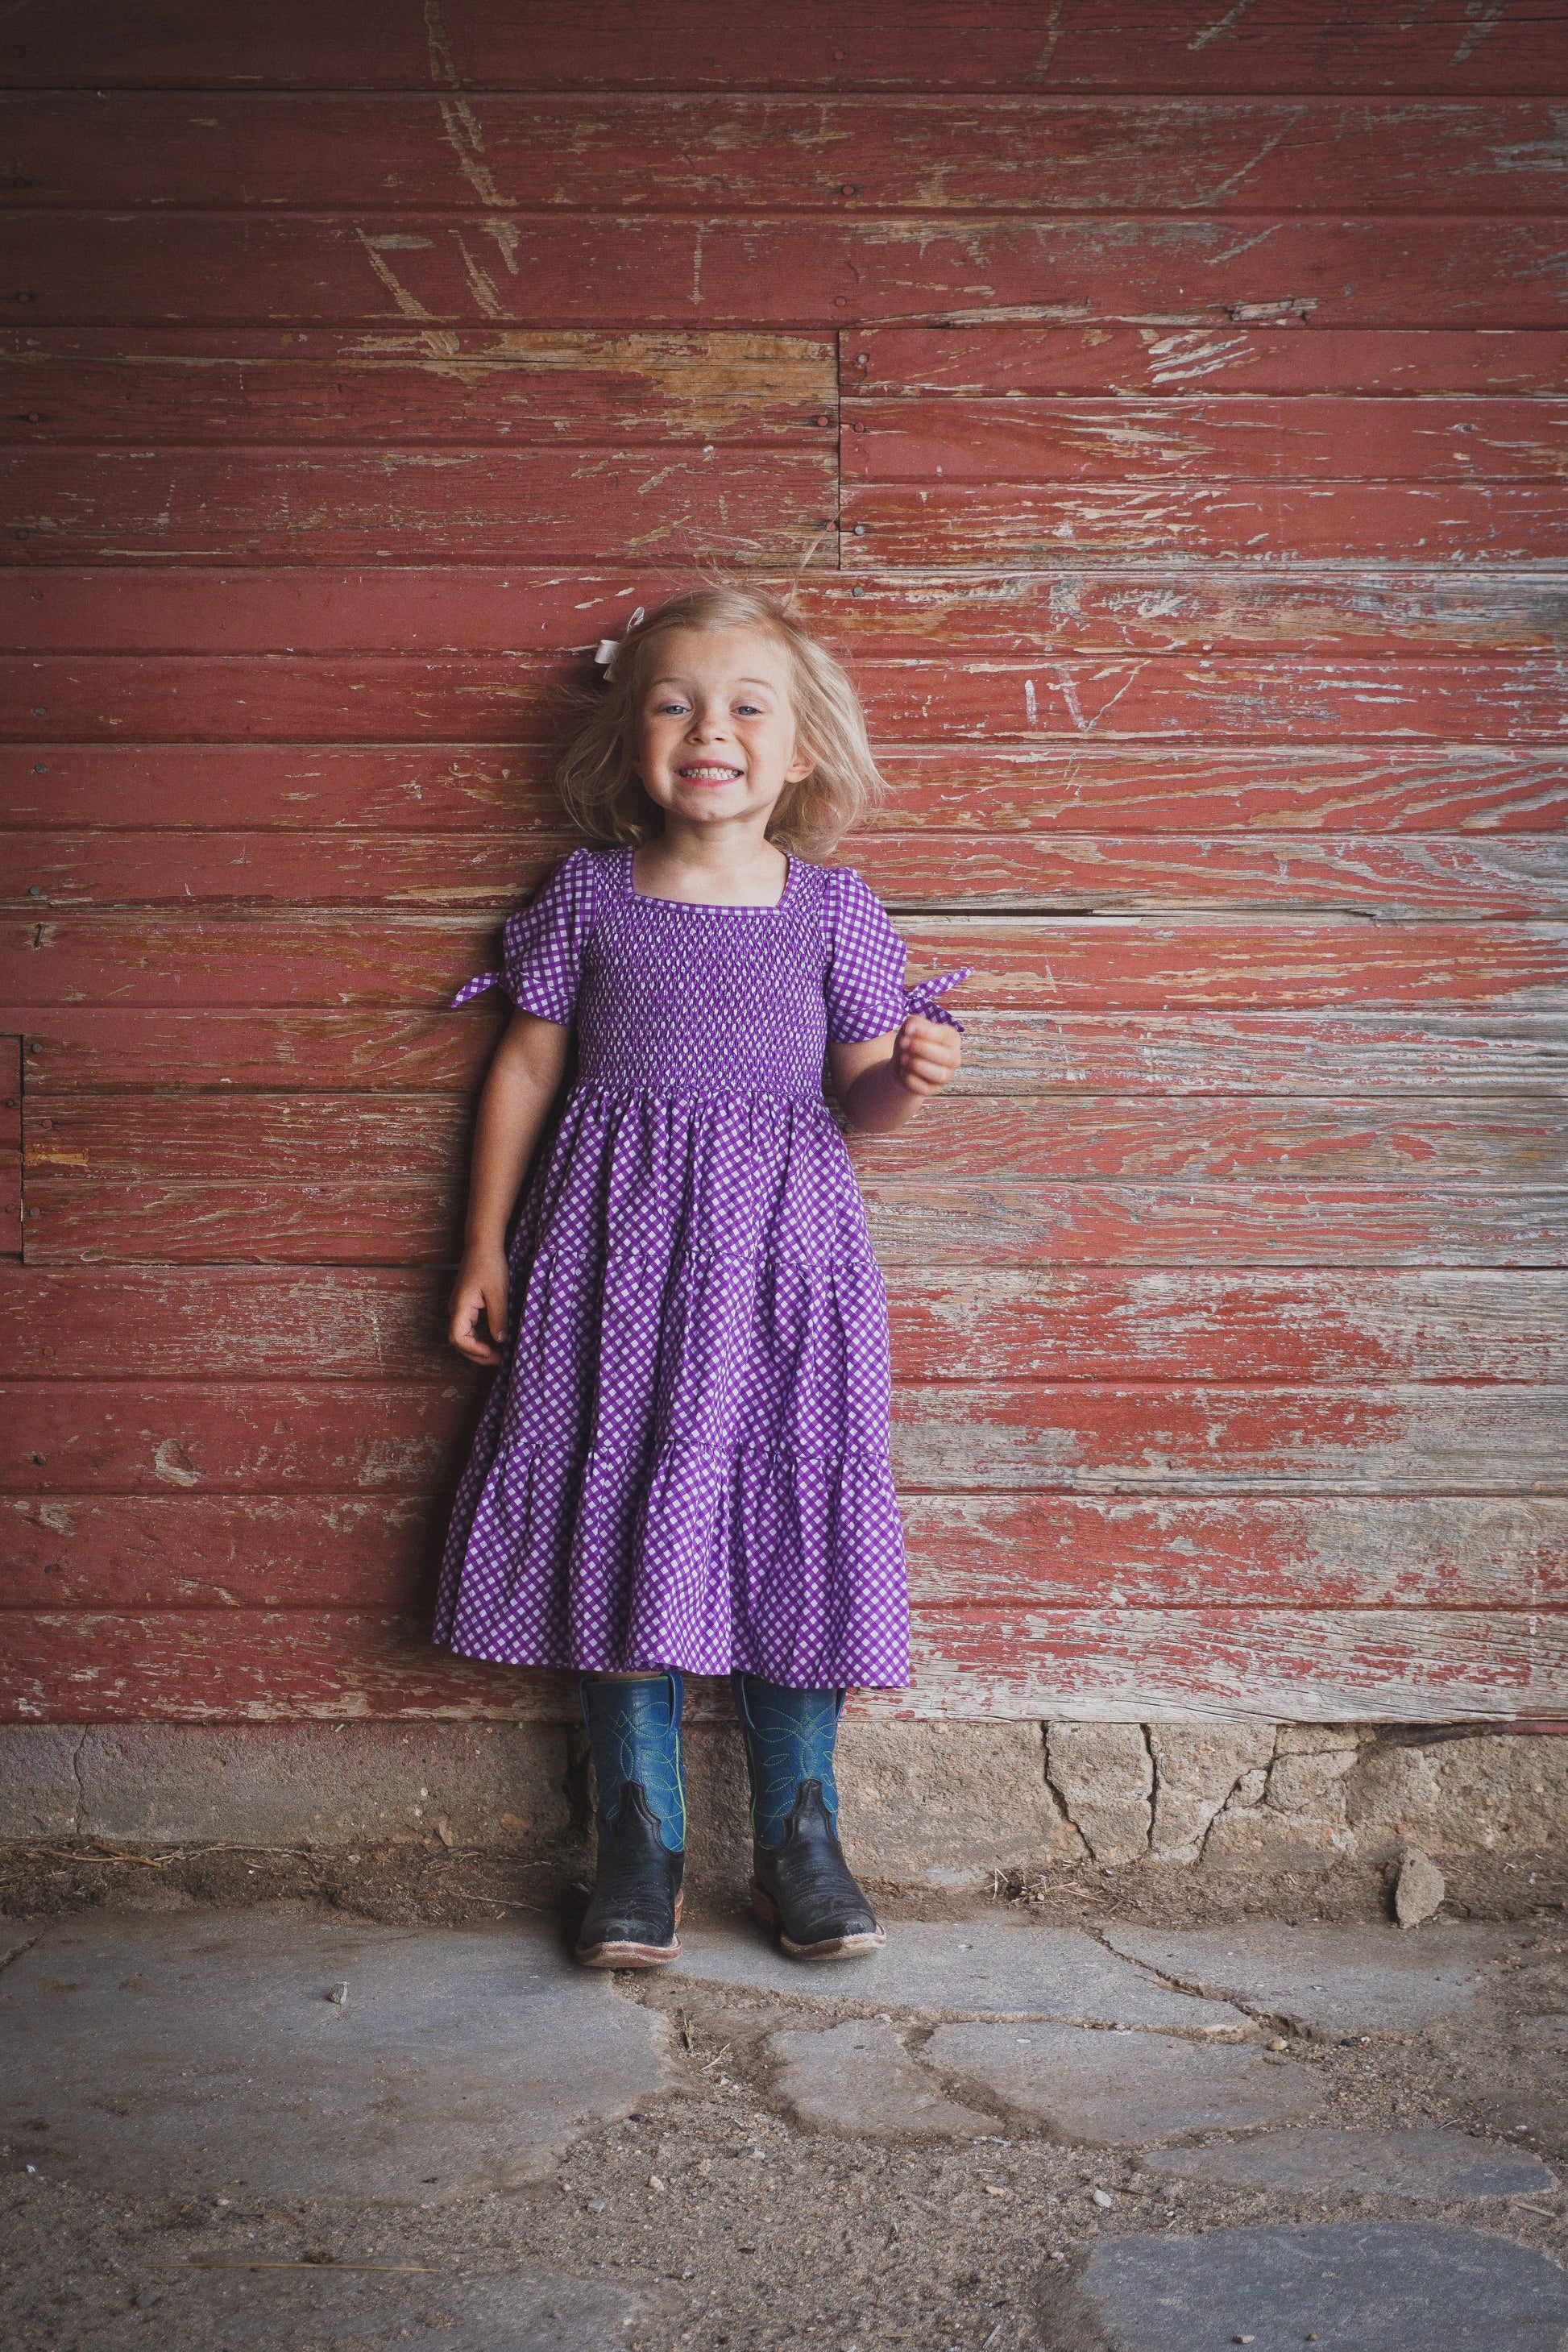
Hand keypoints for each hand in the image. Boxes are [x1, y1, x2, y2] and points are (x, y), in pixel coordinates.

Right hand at [449, 1246, 509, 1365]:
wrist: (483, 1244)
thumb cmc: (489, 1264)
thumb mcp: (498, 1292)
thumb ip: (498, 1317)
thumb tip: (500, 1340)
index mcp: (461, 1307)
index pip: (458, 1337)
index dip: (474, 1350)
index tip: (492, 1352)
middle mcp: (456, 1309)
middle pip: (459, 1341)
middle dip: (477, 1354)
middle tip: (498, 1360)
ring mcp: (460, 1307)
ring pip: (464, 1335)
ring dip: (478, 1347)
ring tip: (497, 1354)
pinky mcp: (467, 1304)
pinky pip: (469, 1327)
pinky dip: (480, 1337)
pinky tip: (493, 1340)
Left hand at [891, 1012, 961, 1097]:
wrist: (902, 1062)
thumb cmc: (911, 1040)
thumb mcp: (911, 1026)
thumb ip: (914, 1022)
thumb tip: (912, 1027)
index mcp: (952, 1039)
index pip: (946, 1036)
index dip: (926, 1033)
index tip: (908, 1030)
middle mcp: (953, 1058)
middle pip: (947, 1057)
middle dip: (922, 1049)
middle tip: (904, 1044)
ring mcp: (945, 1075)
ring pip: (940, 1075)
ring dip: (917, 1065)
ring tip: (903, 1058)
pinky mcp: (933, 1089)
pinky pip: (925, 1088)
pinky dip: (911, 1079)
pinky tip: (903, 1071)